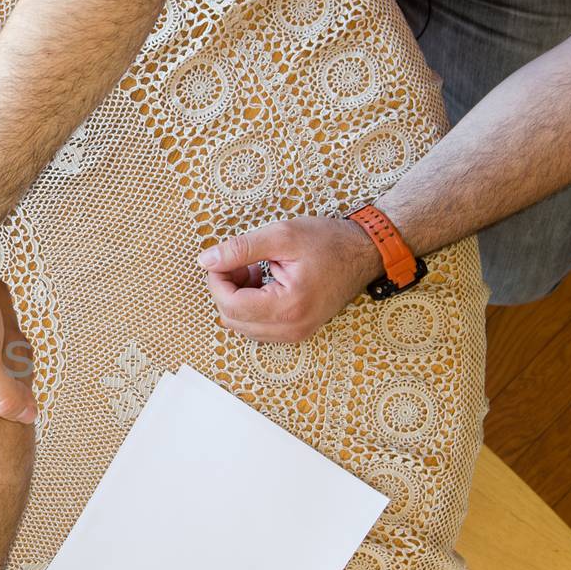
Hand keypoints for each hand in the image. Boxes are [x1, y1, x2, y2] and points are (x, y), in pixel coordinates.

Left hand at [197, 216, 382, 342]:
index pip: (230, 304)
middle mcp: (292, 328)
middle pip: (232, 318)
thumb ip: (240, 249)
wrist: (365, 253)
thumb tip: (205, 261)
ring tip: (255, 271)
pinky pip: (257, 327)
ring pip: (241, 325)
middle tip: (241, 263)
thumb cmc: (329, 242)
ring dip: (238, 298)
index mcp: (289, 306)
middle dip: (226, 289)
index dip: (217, 280)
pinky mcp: (296, 332)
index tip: (223, 259)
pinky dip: (251, 307)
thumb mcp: (282, 236)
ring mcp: (295, 334)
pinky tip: (263, 283)